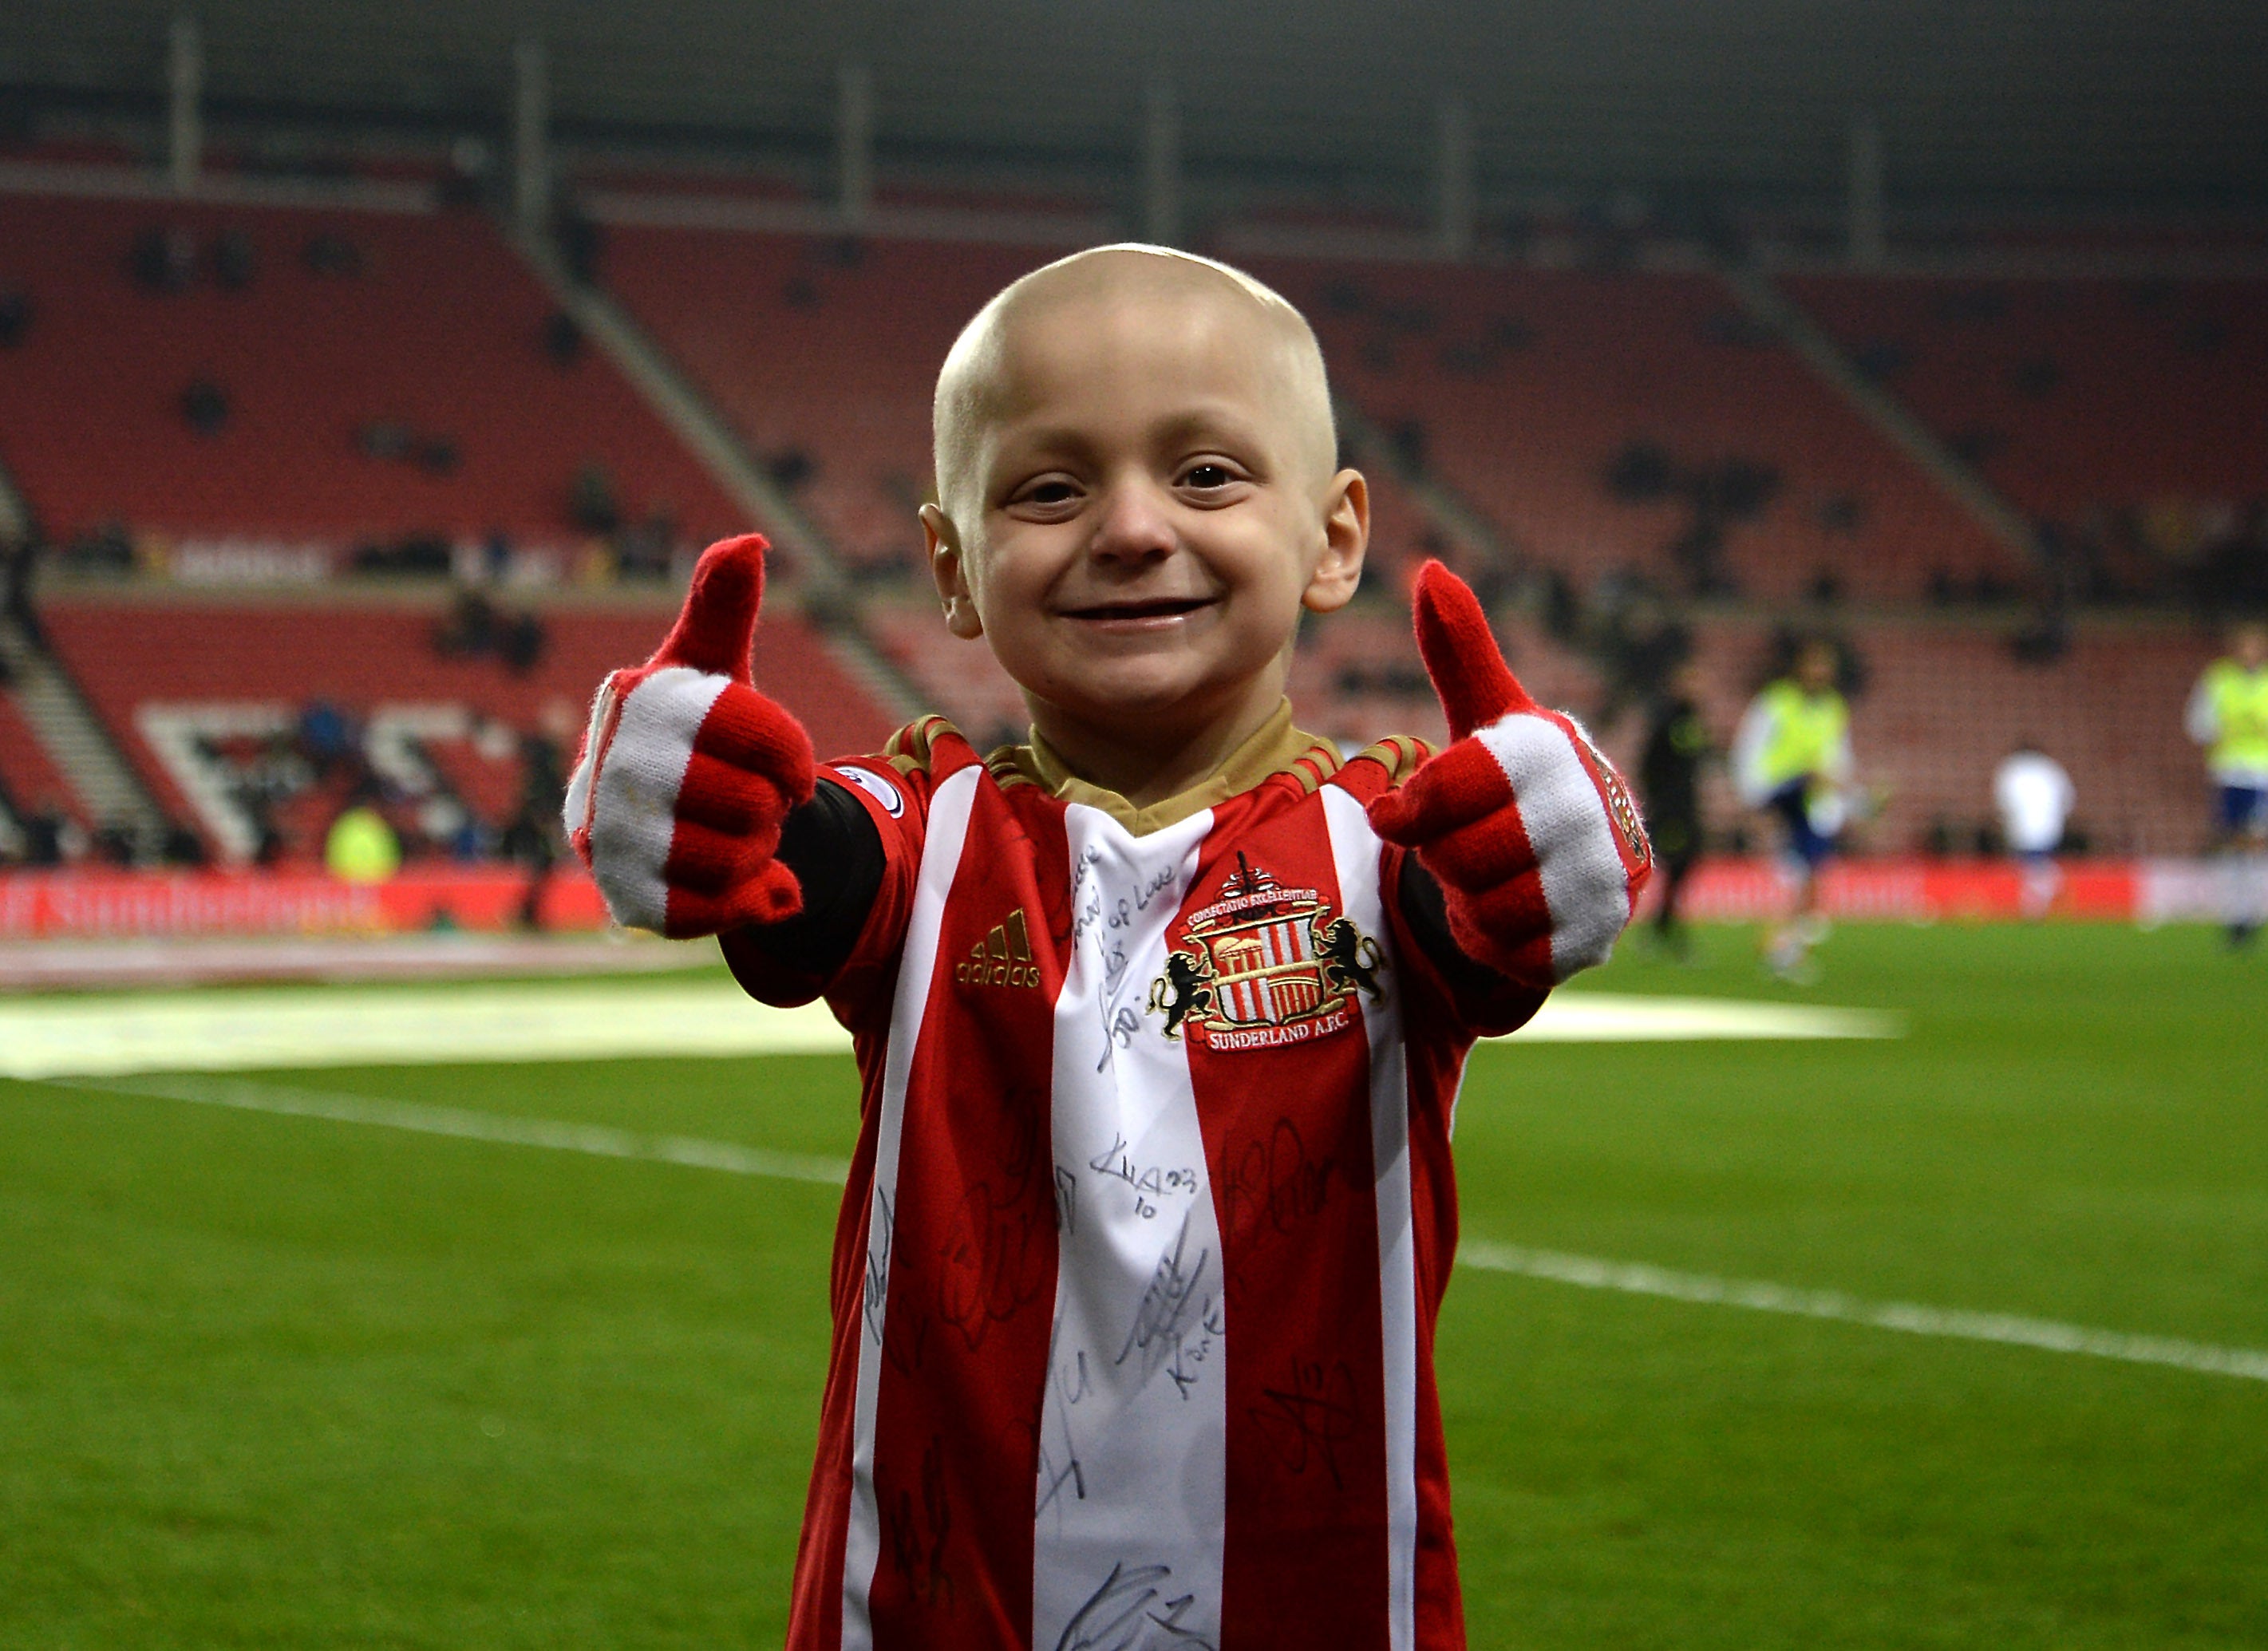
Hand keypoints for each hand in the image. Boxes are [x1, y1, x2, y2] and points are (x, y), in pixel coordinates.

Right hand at [564, 534, 815, 937]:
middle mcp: (609, 765)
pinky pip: (710, 914)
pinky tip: (742, 883)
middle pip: (749, 803)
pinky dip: (746, 902)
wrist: (660, 818)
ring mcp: (608, 837)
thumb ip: (725, 606)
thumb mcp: (714, 667)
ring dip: (760, 854)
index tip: (792, 769)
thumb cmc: (697, 732)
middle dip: (771, 809)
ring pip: (733, 861)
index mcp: (637, 698)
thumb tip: (749, 542)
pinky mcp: (622, 897)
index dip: (789, 755)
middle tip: (755, 803)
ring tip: (741, 838)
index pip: (744, 726)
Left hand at [1366, 561, 1651, 986]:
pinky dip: (1490, 938)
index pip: (1459, 782)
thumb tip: (1429, 570)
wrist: (1569, 862)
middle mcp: (1591, 807)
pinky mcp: (1599, 936)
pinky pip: (1513, 952)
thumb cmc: (1509, 782)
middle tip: (1452, 848)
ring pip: (1490, 905)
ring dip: (1466, 898)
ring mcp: (1604, 875)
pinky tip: (1500, 914)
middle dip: (1443, 857)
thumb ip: (1459, 649)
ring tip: (1479, 877)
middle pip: (1467, 852)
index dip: (1413, 807)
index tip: (1391, 816)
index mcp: (1551, 747)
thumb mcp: (1483, 717)